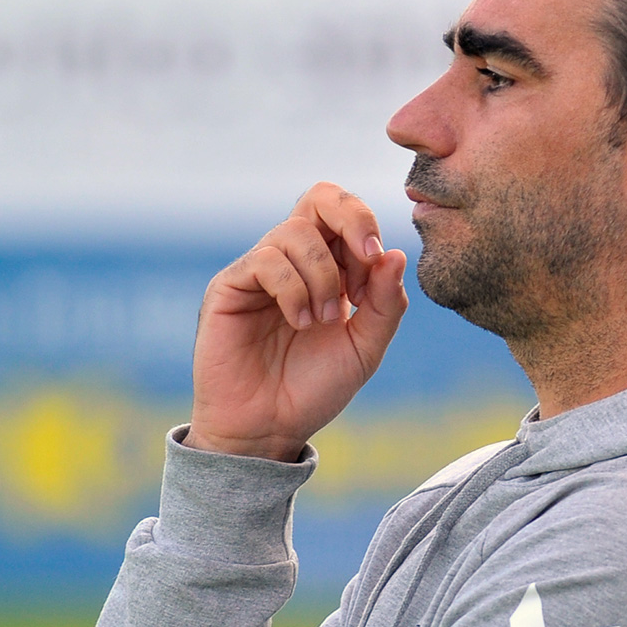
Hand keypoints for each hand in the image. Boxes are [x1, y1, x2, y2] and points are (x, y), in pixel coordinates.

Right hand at [185, 183, 409, 461]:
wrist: (268, 428)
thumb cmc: (313, 389)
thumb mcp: (365, 349)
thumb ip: (386, 304)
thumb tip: (395, 255)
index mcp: (328, 267)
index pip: (345, 214)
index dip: (366, 230)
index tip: (375, 275)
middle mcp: (293, 261)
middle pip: (319, 198)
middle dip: (351, 219)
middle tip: (364, 259)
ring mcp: (259, 270)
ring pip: (295, 233)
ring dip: (322, 277)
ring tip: (322, 321)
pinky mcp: (230, 286)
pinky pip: (266, 260)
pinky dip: (293, 290)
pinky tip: (299, 323)